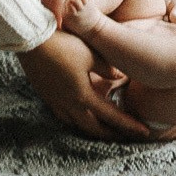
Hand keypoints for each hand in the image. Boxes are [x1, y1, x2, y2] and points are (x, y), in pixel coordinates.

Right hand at [21, 30, 150, 141]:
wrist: (30, 37)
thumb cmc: (62, 42)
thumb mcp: (91, 53)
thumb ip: (107, 68)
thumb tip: (120, 76)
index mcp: (82, 95)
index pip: (111, 116)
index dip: (129, 125)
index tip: (145, 133)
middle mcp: (68, 103)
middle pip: (92, 128)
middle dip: (110, 135)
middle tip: (125, 138)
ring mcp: (54, 100)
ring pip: (75, 124)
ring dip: (91, 129)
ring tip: (102, 129)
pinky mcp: (45, 94)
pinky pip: (62, 115)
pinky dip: (75, 119)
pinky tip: (78, 114)